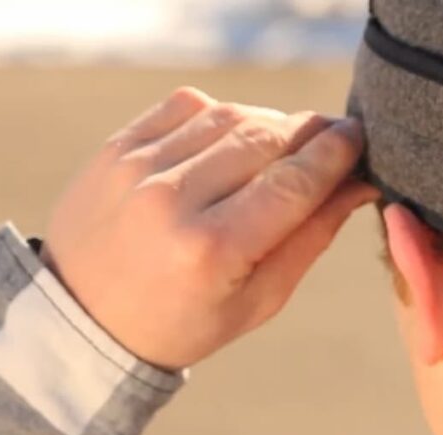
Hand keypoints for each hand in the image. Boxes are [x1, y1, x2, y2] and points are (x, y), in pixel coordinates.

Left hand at [42, 87, 377, 369]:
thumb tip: (360, 182)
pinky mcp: (116, 148)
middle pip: (265, 138)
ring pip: (229, 115)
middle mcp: (172, 201)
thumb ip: (312, 238)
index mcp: (212, 251)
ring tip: (285, 143)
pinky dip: (221, 114)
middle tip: (334, 136)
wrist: (82, 320)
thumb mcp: (258, 301)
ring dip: (269, 121)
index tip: (360, 138)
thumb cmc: (182, 321)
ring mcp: (137, 168)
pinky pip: (186, 106)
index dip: (335, 153)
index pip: (294, 181)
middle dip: (310, 130)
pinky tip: (232, 139)